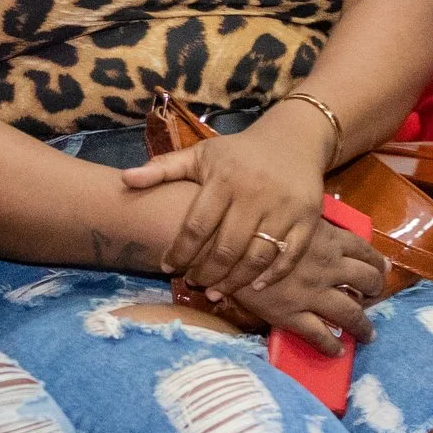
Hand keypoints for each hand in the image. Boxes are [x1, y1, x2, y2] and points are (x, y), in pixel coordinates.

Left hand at [124, 105, 331, 296]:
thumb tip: (124, 179)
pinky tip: (254, 287)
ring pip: (257, 256)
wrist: (294, 140)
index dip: (179, 251)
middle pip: (227, 247)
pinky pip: (289, 255)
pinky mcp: (308, 218)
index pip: (196, 225)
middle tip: (195, 284)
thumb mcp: (201, 155)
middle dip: (207, 272)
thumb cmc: (238, 153)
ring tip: (218, 293)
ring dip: (236, 281)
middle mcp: (254, 194)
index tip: (167, 267)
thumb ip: (163, 168)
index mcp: (224, 179)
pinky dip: (272, 275)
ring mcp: (284, 208)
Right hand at [223, 221, 387, 355]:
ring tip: (368, 334)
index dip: (376, 261)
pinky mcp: (292, 314)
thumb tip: (317, 226)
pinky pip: (320, 335)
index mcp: (327, 238)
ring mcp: (312, 293)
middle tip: (375, 296)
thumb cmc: (252, 223)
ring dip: (364, 325)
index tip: (383, 268)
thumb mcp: (288, 214)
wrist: (221, 243)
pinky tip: (338, 351)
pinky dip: (333, 346)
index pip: (364, 250)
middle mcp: (328, 266)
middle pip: (366, 280)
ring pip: (351, 313)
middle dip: (375, 290)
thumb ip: (307, 222)